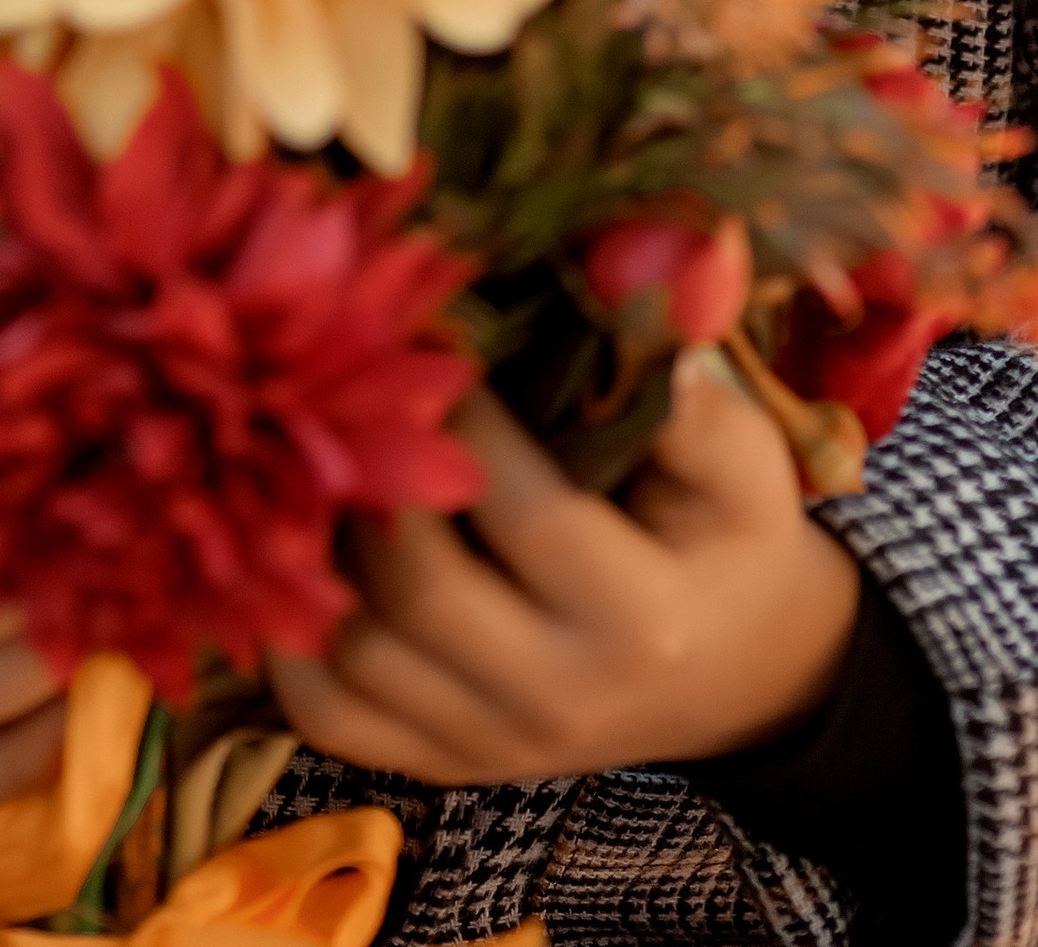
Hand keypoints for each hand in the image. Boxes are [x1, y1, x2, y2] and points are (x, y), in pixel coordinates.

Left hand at [267, 371, 860, 783]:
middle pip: (420, 593)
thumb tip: (636, 271)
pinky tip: (296, 548)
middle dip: (374, 475)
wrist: (737, 673)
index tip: (436, 330)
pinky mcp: (443, 765)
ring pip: (354, 662)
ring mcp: (491, 746)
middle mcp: (559, 700)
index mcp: (643, 622)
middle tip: (350, 381)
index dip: (467, 417)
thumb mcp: (745, 461)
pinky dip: (293, 636)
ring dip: (317, 549)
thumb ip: (689, 381)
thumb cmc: (728, 540)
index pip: (527, 517)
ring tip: (312, 449)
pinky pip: (331, 717)